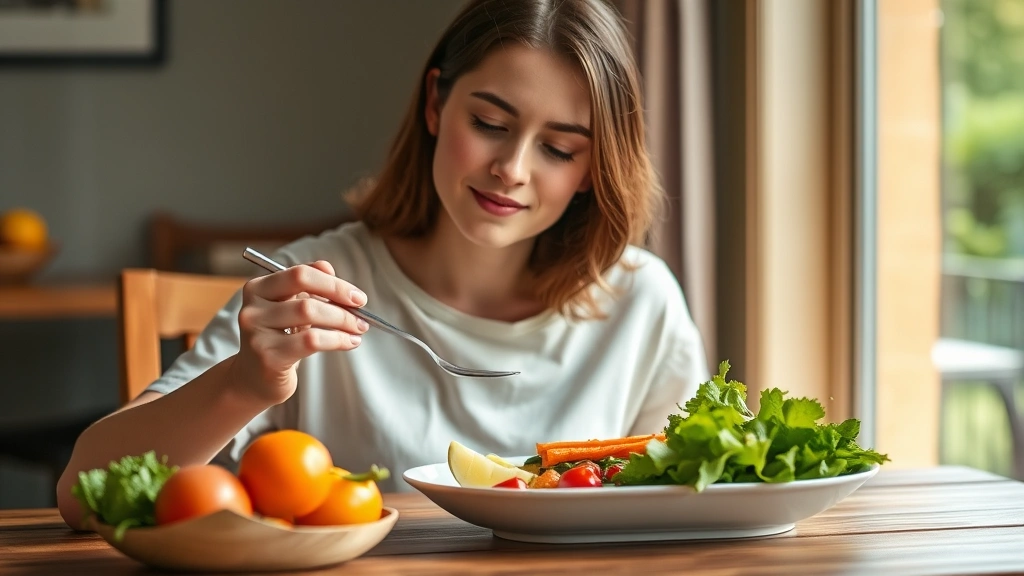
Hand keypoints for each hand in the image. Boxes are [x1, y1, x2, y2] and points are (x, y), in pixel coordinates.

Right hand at [228, 260, 367, 405]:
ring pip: (309, 314)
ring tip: (358, 329)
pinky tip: (349, 343)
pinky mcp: (268, 357)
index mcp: (258, 288)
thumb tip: (328, 268)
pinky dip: (337, 339)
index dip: (333, 283)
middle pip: (305, 294)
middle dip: (340, 301)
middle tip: (362, 314)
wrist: (255, 380)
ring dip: (343, 321)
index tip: (357, 296)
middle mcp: (253, 308)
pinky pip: (311, 341)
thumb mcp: (292, 308)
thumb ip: (308, 285)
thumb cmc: (280, 339)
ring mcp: (257, 332)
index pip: (300, 274)